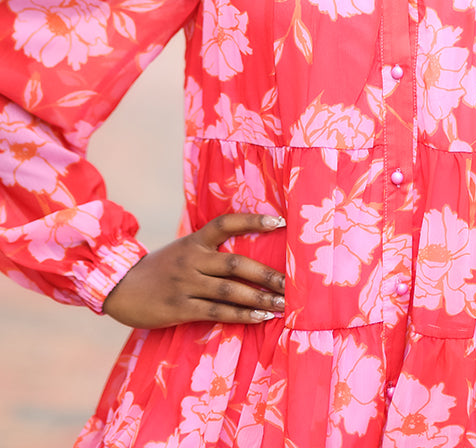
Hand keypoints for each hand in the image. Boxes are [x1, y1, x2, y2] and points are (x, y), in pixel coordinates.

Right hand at [103, 212, 285, 328]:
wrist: (120, 287)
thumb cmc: (160, 269)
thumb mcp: (182, 250)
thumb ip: (208, 251)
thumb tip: (248, 256)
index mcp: (194, 240)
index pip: (226, 223)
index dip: (253, 221)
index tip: (280, 222)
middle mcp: (192, 258)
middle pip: (236, 263)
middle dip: (267, 274)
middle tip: (292, 283)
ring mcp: (185, 283)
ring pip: (230, 290)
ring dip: (259, 299)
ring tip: (282, 305)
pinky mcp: (179, 307)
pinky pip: (216, 312)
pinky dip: (241, 315)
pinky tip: (259, 317)